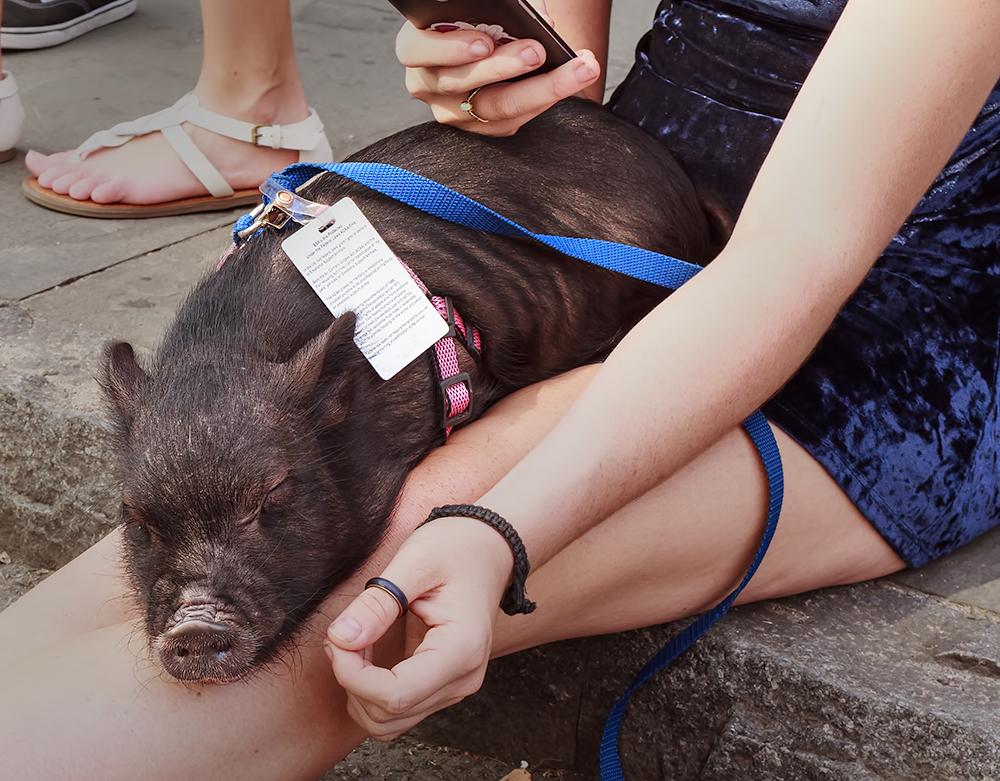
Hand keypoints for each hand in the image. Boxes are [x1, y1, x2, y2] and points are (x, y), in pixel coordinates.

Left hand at [325, 517, 513, 739]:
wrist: (488, 548)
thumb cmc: (457, 548)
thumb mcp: (415, 562)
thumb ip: (377, 603)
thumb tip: (340, 638)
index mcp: (461, 649)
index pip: (395, 695)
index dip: (353, 676)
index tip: (337, 639)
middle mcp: (463, 678)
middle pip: (389, 715)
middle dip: (351, 681)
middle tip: (341, 636)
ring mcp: (455, 687)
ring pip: (389, 722)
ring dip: (358, 690)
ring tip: (353, 644)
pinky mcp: (442, 686)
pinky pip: (397, 710)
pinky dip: (370, 691)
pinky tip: (366, 655)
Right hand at [396, 1, 601, 136]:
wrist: (486, 43)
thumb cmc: (477, 20)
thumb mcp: (478, 9)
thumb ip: (498, 8)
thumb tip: (538, 16)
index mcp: (416, 48)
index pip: (417, 50)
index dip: (449, 48)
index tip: (484, 41)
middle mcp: (428, 84)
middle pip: (462, 83)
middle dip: (504, 67)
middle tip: (537, 51)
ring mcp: (452, 112)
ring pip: (496, 107)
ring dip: (541, 87)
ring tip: (578, 67)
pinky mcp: (481, 128)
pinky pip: (514, 119)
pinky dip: (547, 97)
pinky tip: (575, 77)